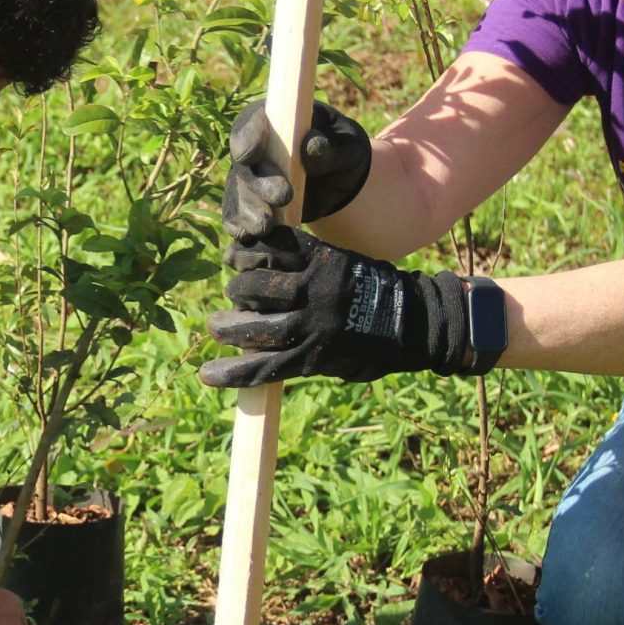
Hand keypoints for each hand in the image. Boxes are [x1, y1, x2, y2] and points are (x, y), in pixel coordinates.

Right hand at [199, 226, 481, 385]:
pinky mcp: (325, 258)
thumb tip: (263, 362)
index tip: (205, 375)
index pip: (261, 369)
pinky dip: (255, 250)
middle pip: (253, 326)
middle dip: (227, 327)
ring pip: (259, 285)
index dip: (229, 373)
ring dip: (239, 286)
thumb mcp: (340, 368)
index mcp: (316, 356)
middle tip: (215, 326)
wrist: (418, 319)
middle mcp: (313, 321)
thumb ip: (303, 363)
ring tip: (233, 288)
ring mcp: (318, 286)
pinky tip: (241, 254)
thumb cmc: (377, 350)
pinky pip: (280, 249)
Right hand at [220, 98, 373, 239]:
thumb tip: (311, 147)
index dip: (247, 137)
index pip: (249, 123)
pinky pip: (236, 218)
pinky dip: (241, 228)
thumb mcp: (346, 145)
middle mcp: (252, 150)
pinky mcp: (248, 205)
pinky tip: (253, 236)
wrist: (339, 179)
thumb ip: (331, 146)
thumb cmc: (342, 150)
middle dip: (258, 184)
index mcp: (272, 121)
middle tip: (283, 196)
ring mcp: (246, 179)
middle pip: (242, 166)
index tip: (252, 154)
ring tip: (267, 226)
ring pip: (237, 195)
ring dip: (249, 211)